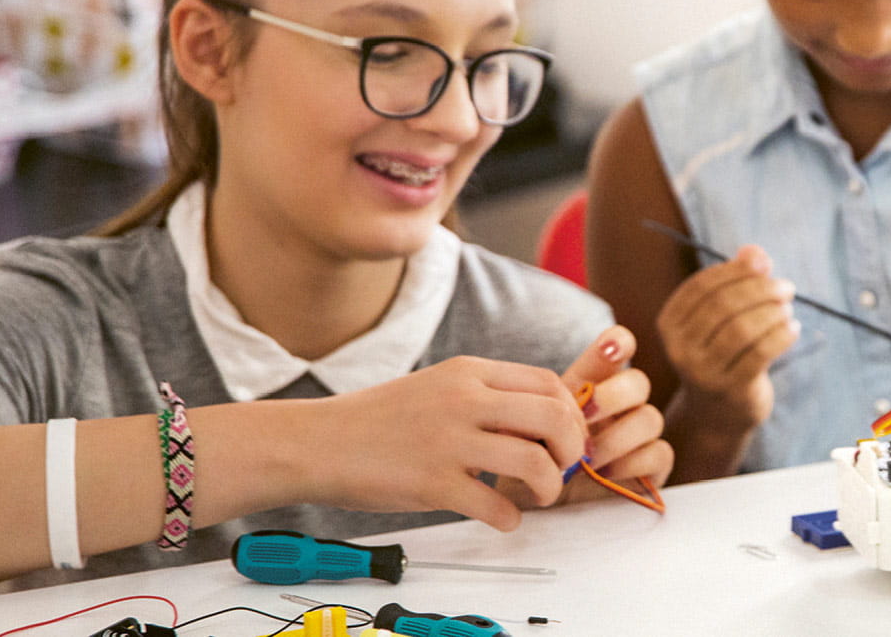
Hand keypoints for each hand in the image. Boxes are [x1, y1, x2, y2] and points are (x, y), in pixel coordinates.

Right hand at [309, 356, 586, 531]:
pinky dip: (510, 518)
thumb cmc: (379, 420)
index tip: (567, 437)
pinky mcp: (432, 483)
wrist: (318, 442)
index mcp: (468, 372)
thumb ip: (486, 397)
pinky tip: (502, 518)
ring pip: (534, 462)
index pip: (549, 383)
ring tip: (539, 496)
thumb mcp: (438, 387)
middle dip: (572, 448)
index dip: (571, 414)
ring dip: (550, 486)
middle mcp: (464, 400)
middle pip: (553, 417)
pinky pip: (495, 506)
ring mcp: (448, 442)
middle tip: (563, 468)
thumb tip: (541, 421)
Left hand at [505, 326, 673, 505]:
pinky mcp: (650, 468)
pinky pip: (659, 453)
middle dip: (612, 397)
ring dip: (616, 438)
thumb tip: (540, 403)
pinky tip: (605, 475)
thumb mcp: (520, 430)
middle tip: (583, 417)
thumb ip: (532, 412)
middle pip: (638, 382)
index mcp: (591, 384)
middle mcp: (620, 406)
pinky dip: (632, 462)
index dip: (619, 343)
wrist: (534, 505)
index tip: (607, 350)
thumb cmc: (525, 461)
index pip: (617, 349)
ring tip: (586, 459)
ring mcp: (638, 436)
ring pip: (650, 418)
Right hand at [654, 245, 797, 423]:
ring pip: (742, 330)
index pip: (701, 286)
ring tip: (788, 309)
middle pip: (723, 306)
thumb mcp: (723, 316)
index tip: (764, 264)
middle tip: (787, 287)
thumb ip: (737, 279)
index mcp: (670, 324)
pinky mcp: (730, 391)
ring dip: (773, 312)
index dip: (735, 269)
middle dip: (760, 289)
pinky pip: (760, 354)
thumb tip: (755, 251)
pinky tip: (793, 329)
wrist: (718, 414)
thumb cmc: (723, 352)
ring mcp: (702, 373)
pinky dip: (782, 335)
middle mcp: (680, 349)